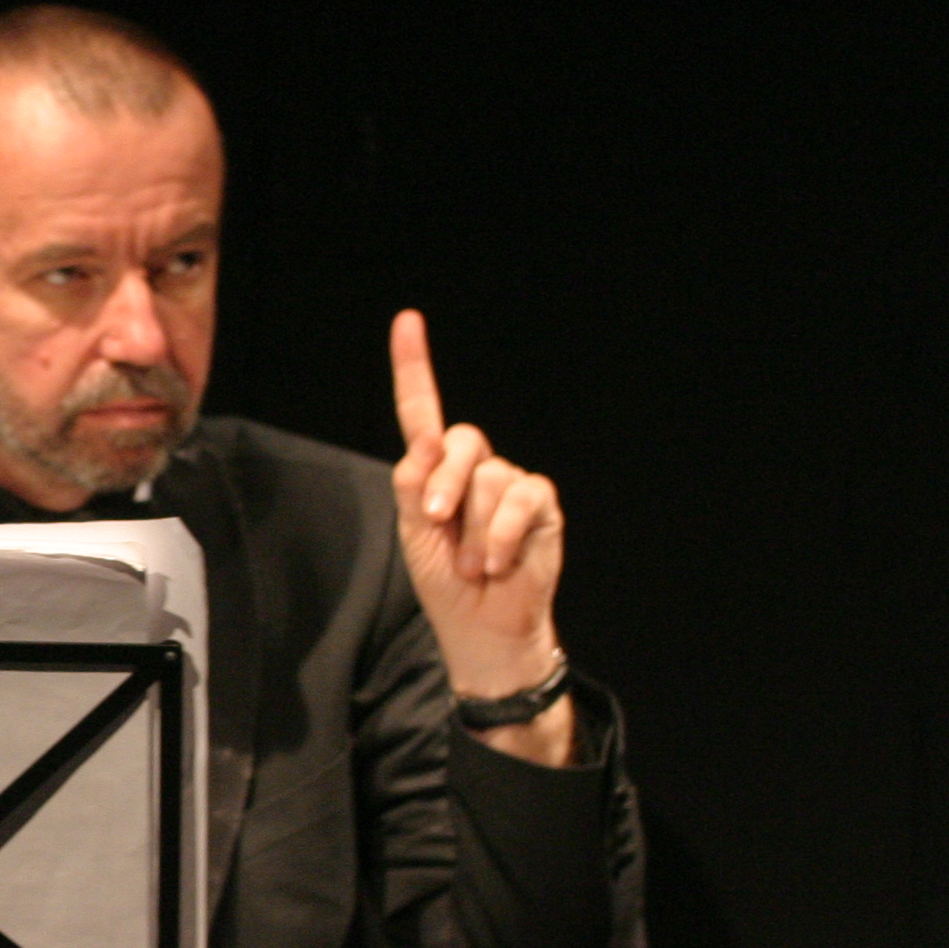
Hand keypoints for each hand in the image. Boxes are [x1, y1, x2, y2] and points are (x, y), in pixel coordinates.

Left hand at [389, 310, 574, 760]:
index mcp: (434, 471)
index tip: (408, 320)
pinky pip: (521, 496)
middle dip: (442, 482)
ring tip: (473, 562)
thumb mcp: (413, 533)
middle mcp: (474, 469)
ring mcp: (510, 484)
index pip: (422, 413)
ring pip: (487, 476)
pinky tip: (496, 562)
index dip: (414, 367)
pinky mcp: (540, 504)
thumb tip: (421, 446)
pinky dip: (501, 533)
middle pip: (459, 440)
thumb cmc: (445, 582)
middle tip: (435, 522)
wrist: (481, 627)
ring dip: (471, 528)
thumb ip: (412, 486)